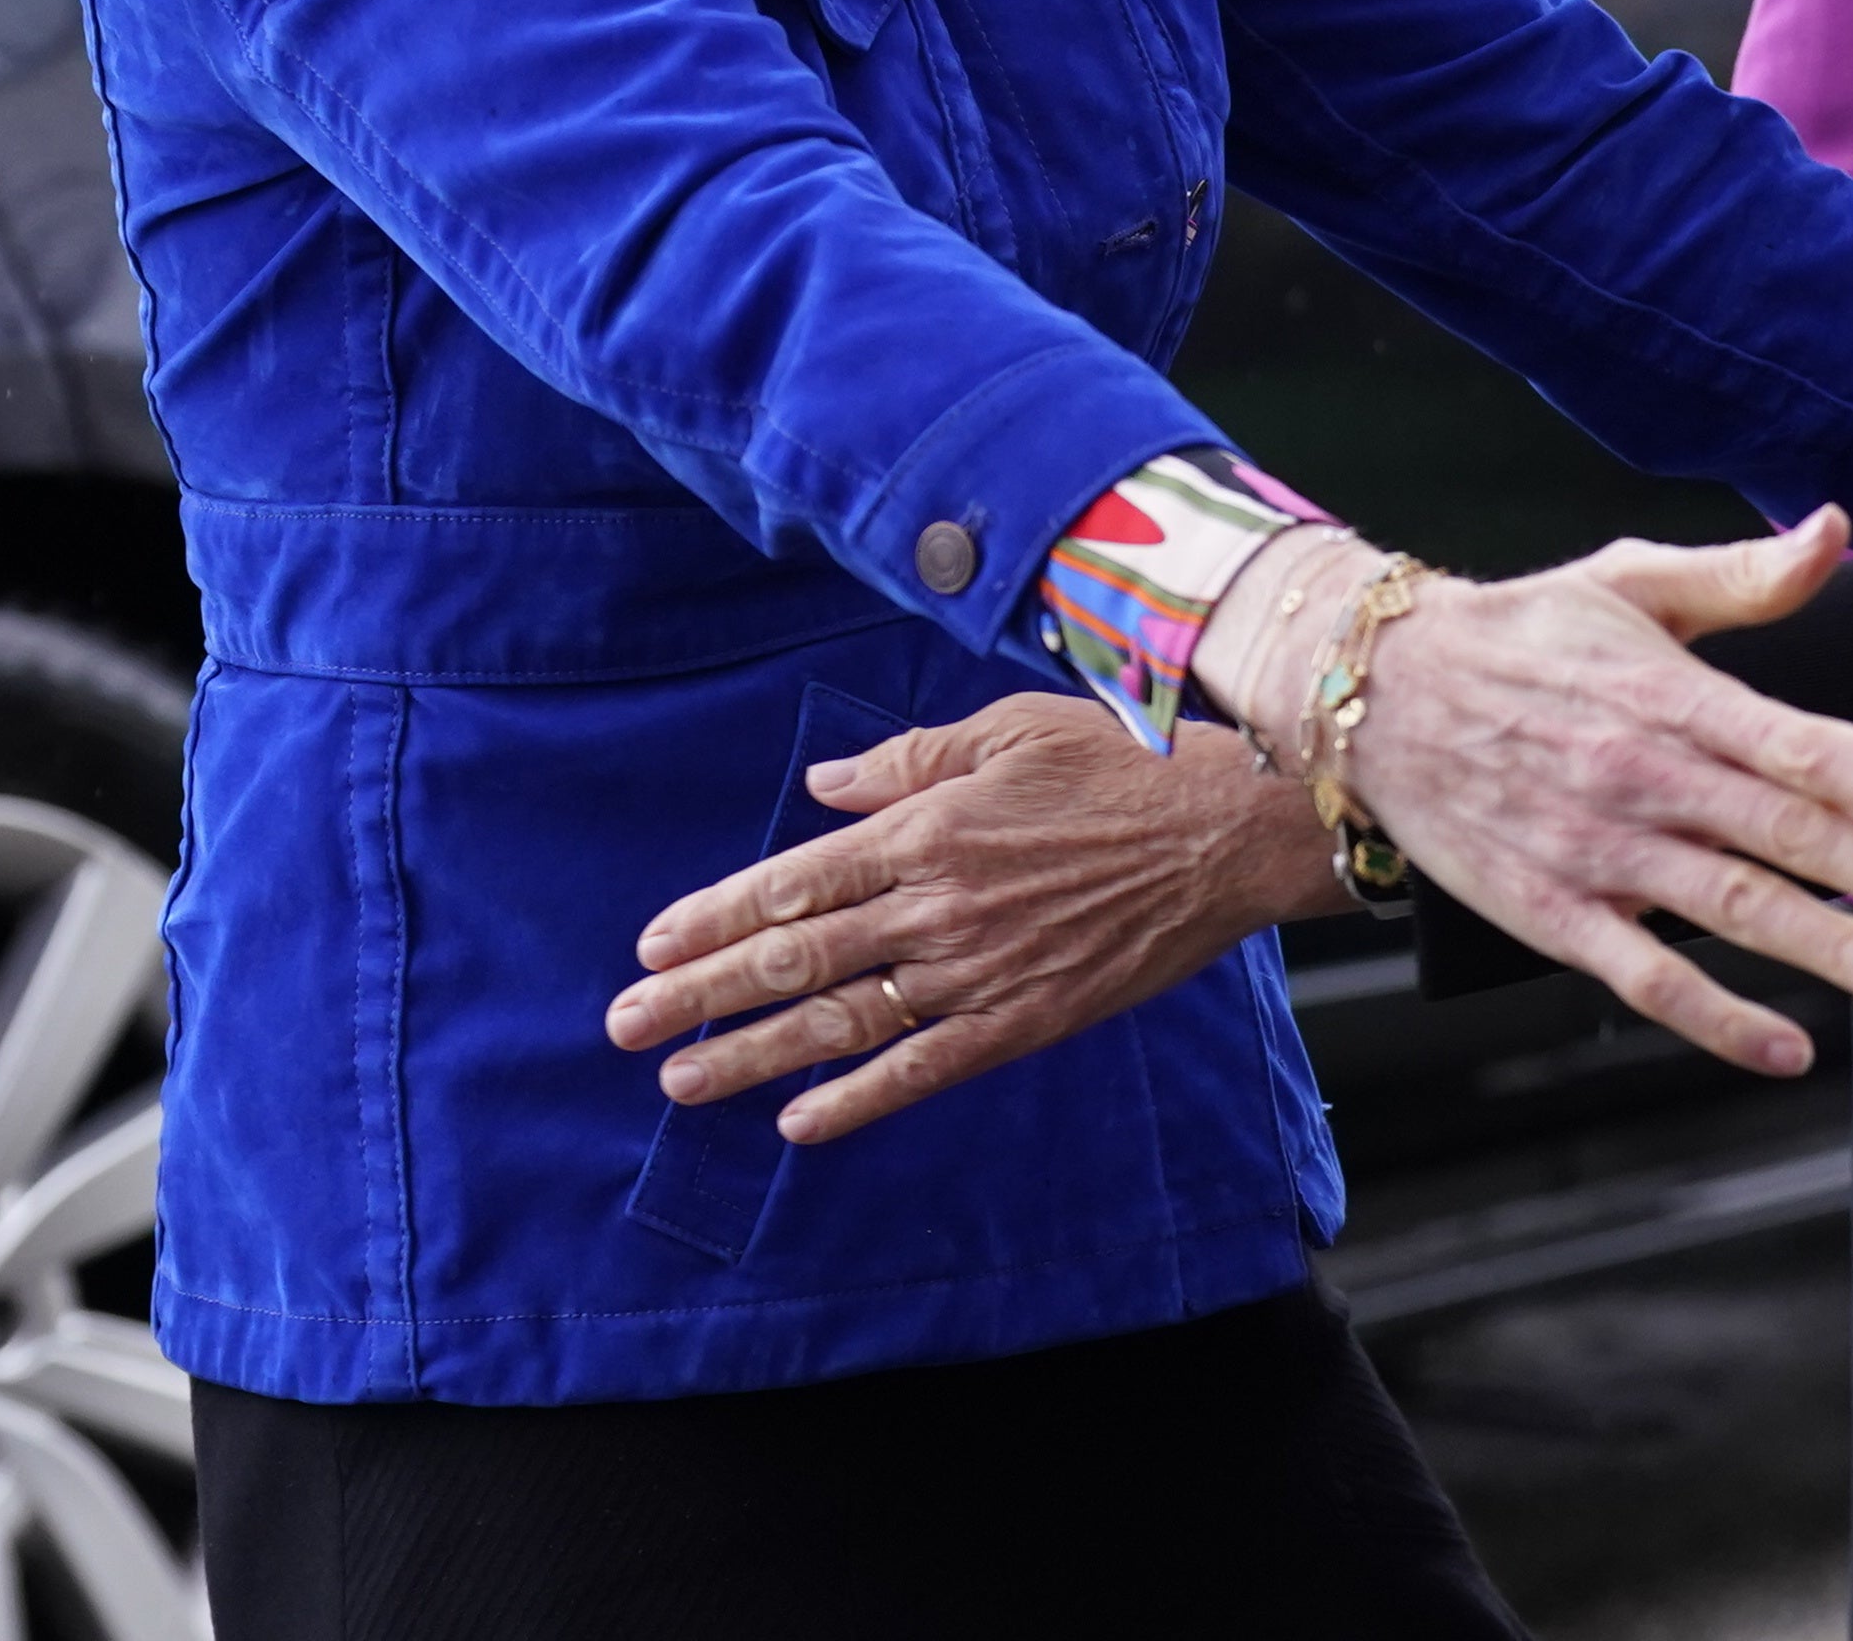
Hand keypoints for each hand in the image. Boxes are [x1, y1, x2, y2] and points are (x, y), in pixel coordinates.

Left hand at [609, 693, 1335, 1144]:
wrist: (1225, 830)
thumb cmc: (1124, 762)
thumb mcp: (1008, 730)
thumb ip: (908, 761)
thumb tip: (824, 786)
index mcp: (925, 829)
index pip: (793, 884)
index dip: (715, 919)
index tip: (652, 949)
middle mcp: (936, 906)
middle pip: (795, 960)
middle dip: (701, 997)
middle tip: (628, 1027)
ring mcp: (977, 971)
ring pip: (842, 1023)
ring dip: (753, 1055)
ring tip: (681, 1082)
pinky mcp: (1023, 1019)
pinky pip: (923, 1068)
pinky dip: (857, 1099)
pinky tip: (799, 1123)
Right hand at [1211, 514, 1852, 1076]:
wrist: (1376, 692)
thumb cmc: (1526, 633)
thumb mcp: (1631, 580)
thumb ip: (1745, 575)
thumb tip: (1836, 528)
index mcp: (1672, 695)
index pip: (1800, 743)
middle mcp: (1642, 775)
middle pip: (1785, 832)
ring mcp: (1596, 850)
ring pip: (1728, 909)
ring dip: (1825, 950)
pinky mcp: (1551, 911)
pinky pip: (1643, 978)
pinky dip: (1715, 1018)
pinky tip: (1788, 1051)